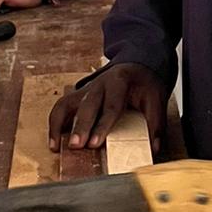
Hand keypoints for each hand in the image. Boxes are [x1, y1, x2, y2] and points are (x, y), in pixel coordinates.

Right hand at [48, 62, 167, 152]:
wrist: (137, 64)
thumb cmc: (145, 84)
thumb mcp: (157, 99)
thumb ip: (156, 123)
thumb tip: (155, 147)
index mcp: (120, 83)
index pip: (111, 107)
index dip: (102, 126)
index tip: (94, 143)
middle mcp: (99, 84)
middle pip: (87, 106)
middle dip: (80, 127)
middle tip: (76, 146)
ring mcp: (86, 89)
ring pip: (67, 104)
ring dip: (60, 125)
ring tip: (56, 146)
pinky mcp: (78, 95)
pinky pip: (62, 107)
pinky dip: (55, 123)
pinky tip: (55, 141)